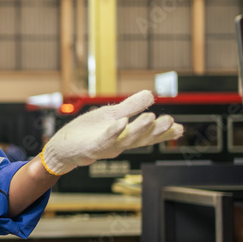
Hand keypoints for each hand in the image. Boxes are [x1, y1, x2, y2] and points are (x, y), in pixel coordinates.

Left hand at [41, 90, 183, 175]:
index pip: (147, 134)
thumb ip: (131, 107)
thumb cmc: (86, 132)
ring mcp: (105, 146)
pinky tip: (121, 122)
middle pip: (141, 139)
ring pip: (125, 140)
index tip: (180, 129)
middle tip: (171, 123)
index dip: (163, 133)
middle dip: (156, 132)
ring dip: (139, 130)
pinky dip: (113, 131)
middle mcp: (118, 144)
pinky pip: (103, 139)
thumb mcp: (112, 115)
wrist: (62, 147)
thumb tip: (151, 94)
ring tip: (151, 118)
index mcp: (125, 136)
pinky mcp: (90, 146)